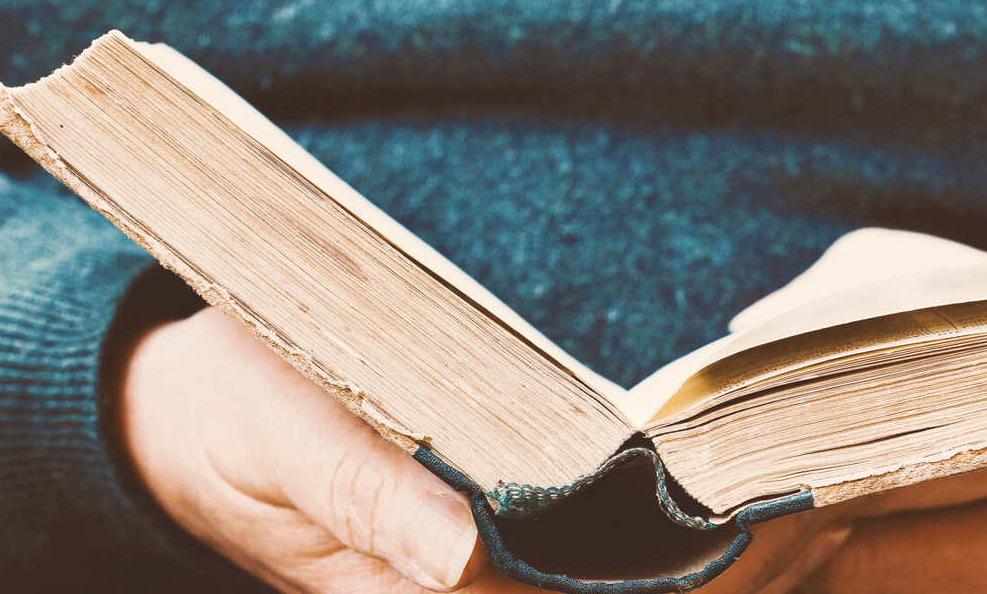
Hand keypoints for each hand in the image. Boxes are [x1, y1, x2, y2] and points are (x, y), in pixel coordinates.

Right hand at [118, 307, 857, 592]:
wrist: (167, 414)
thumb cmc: (222, 410)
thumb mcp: (277, 435)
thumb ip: (364, 491)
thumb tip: (460, 554)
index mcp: (408, 588)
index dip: (663, 591)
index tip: (761, 542)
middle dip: (705, 584)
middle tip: (819, 524)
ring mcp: (464, 581)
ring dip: (695, 567)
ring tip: (808, 516)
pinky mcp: (468, 554)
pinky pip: (570, 564)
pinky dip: (652, 543)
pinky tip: (731, 509)